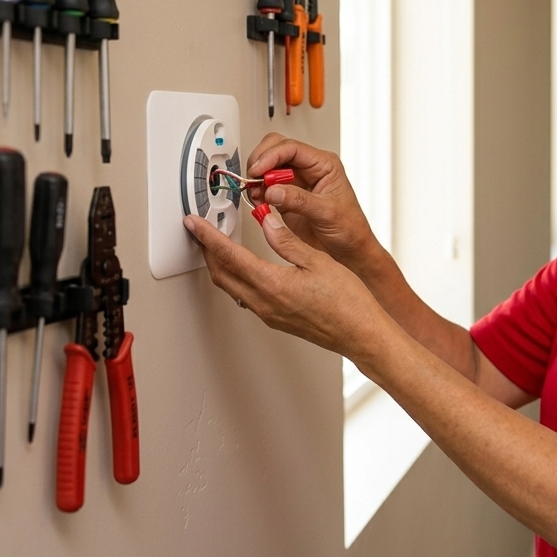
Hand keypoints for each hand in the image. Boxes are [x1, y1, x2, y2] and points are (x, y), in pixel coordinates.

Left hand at [183, 208, 390, 361]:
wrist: (361, 334)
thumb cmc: (348, 303)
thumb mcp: (317, 261)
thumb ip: (287, 241)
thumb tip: (267, 222)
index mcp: (272, 284)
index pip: (229, 256)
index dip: (208, 236)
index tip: (195, 224)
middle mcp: (265, 303)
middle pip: (222, 274)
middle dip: (207, 251)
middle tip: (201, 232)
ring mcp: (269, 314)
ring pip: (231, 287)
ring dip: (221, 266)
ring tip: (218, 246)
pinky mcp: (276, 320)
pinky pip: (246, 297)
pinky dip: (237, 278)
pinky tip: (245, 268)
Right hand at [245, 133, 379, 270]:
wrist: (349, 250)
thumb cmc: (349, 228)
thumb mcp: (327, 212)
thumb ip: (299, 200)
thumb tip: (273, 190)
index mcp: (323, 165)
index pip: (292, 148)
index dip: (271, 155)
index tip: (258, 170)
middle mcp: (308, 169)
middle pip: (276, 149)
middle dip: (261, 161)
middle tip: (254, 180)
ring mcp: (295, 182)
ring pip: (267, 166)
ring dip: (257, 177)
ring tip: (257, 194)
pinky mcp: (285, 197)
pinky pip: (265, 186)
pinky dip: (257, 191)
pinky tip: (260, 202)